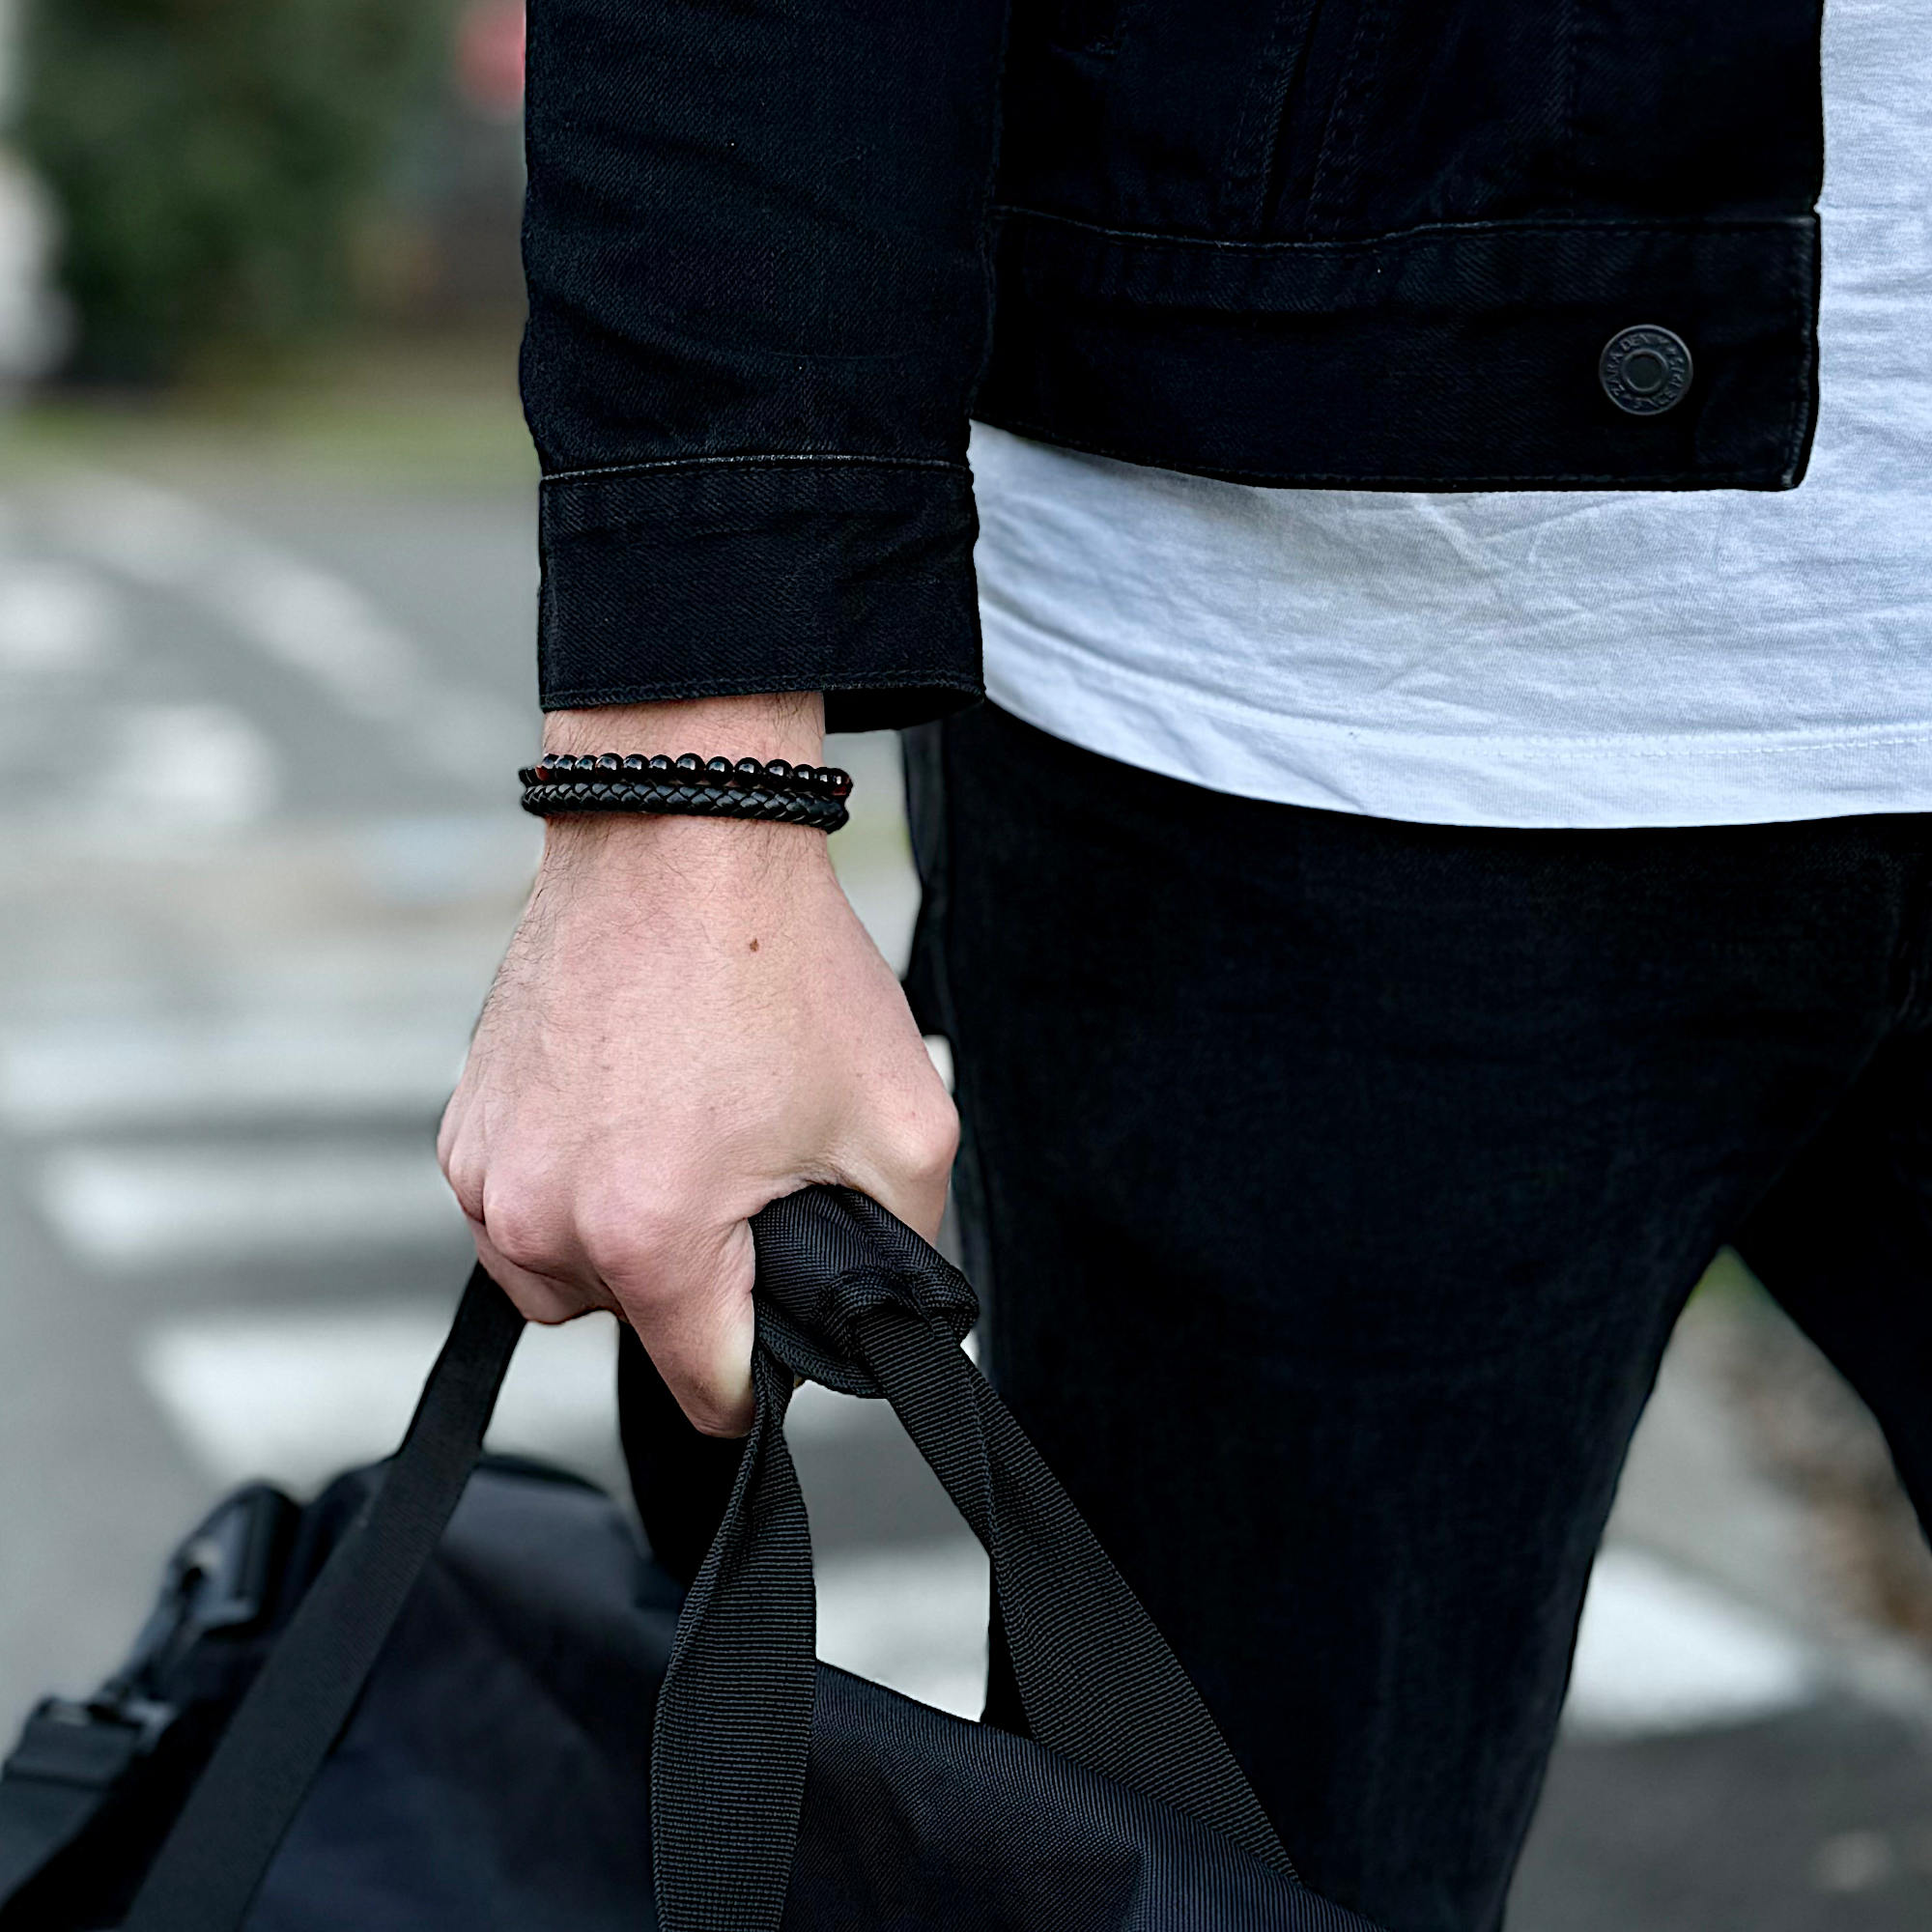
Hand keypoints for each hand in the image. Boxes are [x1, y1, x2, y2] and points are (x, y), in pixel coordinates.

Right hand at [437, 695, 957, 1434]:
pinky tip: (631, 1111)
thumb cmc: (784, 967)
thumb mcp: (902, 1125)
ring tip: (686, 1141)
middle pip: (635, 1333)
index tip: (791, 1313)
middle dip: (700, 1286)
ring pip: (566, 1281)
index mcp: (649, 1237)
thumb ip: (903, 1259)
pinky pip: (522, 1211)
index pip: (710, 1395)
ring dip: (626, 1245)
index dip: (768, 1371)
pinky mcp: (464, 1126)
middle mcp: (541, 1220)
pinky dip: (575, 1187)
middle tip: (747, 1177)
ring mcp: (488, 1172)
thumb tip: (883, 1327)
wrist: (678, 834)